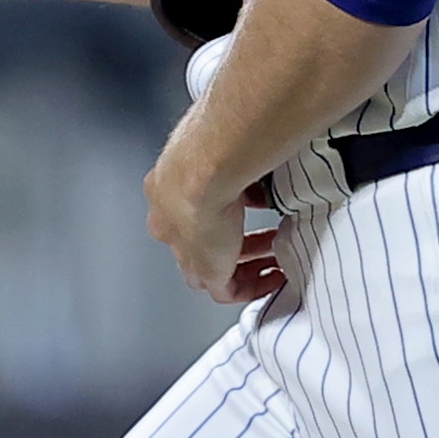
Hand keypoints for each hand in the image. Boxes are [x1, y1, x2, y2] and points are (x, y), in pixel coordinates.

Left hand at [145, 145, 283, 304]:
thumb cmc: (211, 147)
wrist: (204, 168)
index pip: (187, 210)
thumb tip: (256, 150)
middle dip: (232, 239)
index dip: (217, 212)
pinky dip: (251, 286)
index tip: (242, 210)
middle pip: (199, 240)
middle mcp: (170, 221)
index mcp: (166, 189)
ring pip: (212, 266)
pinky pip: (228, 290)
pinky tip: (271, 278)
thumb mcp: (220, 148)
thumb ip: (233, 155)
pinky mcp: (206, 271)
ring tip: (272, 258)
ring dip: (244, 263)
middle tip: (263, 238)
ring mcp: (186, 249)